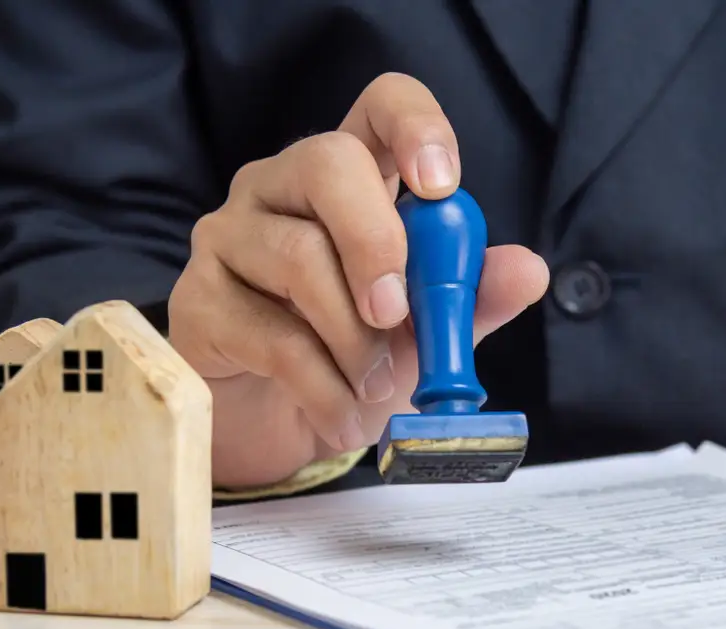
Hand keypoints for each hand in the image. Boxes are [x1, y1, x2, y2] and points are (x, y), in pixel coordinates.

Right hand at [168, 73, 549, 487]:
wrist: (281, 425)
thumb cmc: (356, 355)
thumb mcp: (427, 328)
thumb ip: (473, 296)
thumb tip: (527, 270)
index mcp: (351, 174)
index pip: (380, 105)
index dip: (414, 127)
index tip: (441, 184)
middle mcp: (282, 185)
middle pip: (327, 162)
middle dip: (377, 243)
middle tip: (399, 315)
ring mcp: (230, 234)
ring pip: (297, 256)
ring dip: (354, 339)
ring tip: (377, 389)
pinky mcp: (198, 298)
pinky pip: (269, 332)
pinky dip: (321, 385)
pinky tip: (343, 415)